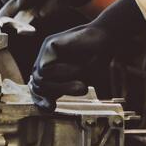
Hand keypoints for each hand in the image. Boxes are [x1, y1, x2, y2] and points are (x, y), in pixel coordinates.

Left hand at [30, 0, 145, 110]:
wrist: (107, 38)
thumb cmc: (96, 59)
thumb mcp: (80, 80)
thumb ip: (64, 90)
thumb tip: (48, 105)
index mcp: (53, 72)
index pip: (39, 90)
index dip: (41, 101)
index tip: (52, 108)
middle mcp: (47, 61)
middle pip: (38, 86)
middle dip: (58, 92)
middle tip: (82, 90)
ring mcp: (46, 52)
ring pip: (40, 79)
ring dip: (62, 85)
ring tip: (82, 85)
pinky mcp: (49, 44)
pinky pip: (45, 67)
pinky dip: (62, 72)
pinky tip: (76, 67)